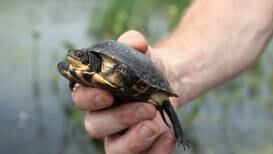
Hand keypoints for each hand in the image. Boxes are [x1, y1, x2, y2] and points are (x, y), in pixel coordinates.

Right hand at [72, 30, 175, 153]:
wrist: (167, 81)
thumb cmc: (146, 66)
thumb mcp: (141, 51)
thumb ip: (133, 42)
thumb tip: (136, 43)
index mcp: (95, 92)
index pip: (81, 98)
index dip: (89, 98)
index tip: (108, 93)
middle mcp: (102, 116)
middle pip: (95, 126)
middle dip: (120, 119)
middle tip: (146, 108)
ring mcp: (119, 134)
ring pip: (113, 150)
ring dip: (133, 142)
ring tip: (154, 126)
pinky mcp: (138, 146)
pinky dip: (154, 152)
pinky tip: (168, 136)